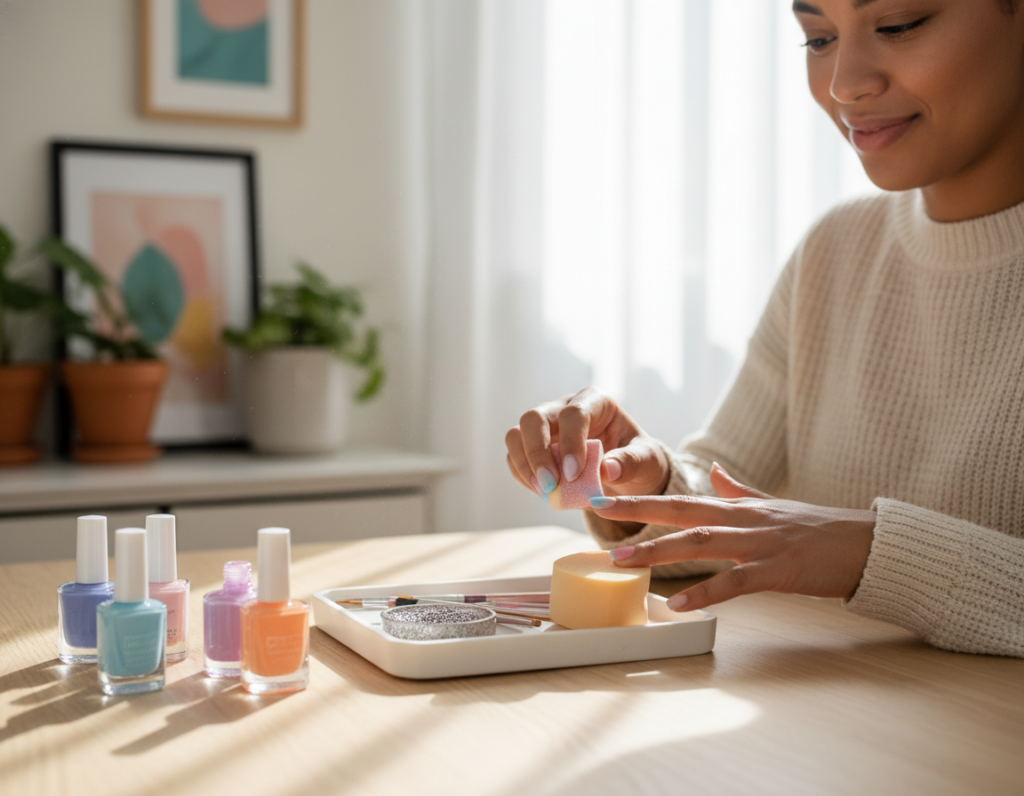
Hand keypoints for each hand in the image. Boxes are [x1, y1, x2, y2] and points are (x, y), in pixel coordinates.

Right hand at [505, 387, 668, 498]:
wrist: (627, 472)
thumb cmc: (639, 460)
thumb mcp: (647, 461)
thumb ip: (632, 462)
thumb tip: (608, 469)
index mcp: (595, 402)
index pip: (574, 413)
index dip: (571, 442)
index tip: (575, 474)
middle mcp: (564, 407)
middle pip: (534, 417)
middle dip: (537, 452)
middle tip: (550, 485)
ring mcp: (545, 426)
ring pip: (516, 435)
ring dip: (524, 465)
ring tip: (544, 491)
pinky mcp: (533, 446)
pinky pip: (515, 457)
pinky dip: (522, 476)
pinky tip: (542, 492)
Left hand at [590, 464, 875, 610]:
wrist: (868, 543)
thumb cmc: (821, 528)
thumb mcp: (775, 504)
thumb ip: (740, 491)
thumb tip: (714, 471)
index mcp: (739, 507)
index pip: (682, 499)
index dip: (641, 499)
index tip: (604, 498)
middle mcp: (744, 519)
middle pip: (682, 512)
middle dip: (637, 514)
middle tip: (597, 519)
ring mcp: (761, 543)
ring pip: (701, 543)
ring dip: (658, 551)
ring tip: (623, 562)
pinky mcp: (779, 570)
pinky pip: (736, 582)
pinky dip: (706, 591)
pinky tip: (679, 602)